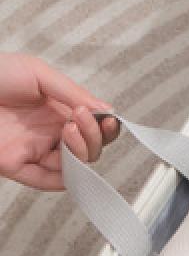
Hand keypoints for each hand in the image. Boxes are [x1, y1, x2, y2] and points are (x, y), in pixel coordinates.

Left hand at [0, 53, 119, 190]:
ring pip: (74, 167)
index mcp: (55, 110)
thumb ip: (73, 92)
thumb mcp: (37, 73)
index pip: (91, 127)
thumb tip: (106, 110)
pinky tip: (69, 162)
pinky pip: (47, 182)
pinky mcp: (16, 165)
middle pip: (88, 149)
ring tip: (70, 130)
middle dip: (94, 137)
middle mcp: (47, 132)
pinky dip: (65, 179)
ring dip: (82, 153)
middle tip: (81, 119)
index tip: (106, 117)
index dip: (105, 126)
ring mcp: (33, 149)